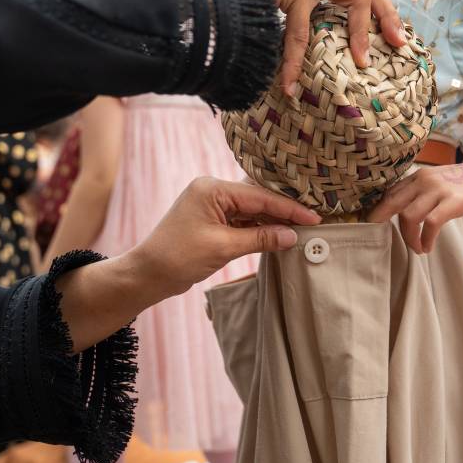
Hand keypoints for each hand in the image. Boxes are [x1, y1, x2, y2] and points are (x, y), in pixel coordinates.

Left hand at [130, 177, 319, 298]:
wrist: (148, 274)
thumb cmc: (178, 257)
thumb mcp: (223, 248)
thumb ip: (260, 239)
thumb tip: (292, 236)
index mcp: (212, 188)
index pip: (259, 196)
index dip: (289, 208)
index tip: (314, 217)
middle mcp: (213, 190)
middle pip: (258, 199)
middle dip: (284, 212)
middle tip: (313, 222)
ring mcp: (212, 205)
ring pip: (252, 210)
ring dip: (273, 222)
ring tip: (300, 231)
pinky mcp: (212, 220)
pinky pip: (243, 221)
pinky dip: (260, 229)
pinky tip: (278, 236)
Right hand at [221, 0, 403, 92]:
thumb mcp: (262, 2)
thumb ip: (282, 15)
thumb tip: (287, 48)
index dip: (375, 8)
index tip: (384, 38)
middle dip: (388, 13)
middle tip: (398, 45)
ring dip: (364, 31)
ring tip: (363, 65)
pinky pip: (304, 32)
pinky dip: (296, 62)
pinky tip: (289, 85)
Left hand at [368, 155, 462, 253]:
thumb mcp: (441, 184)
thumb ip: (423, 194)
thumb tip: (405, 214)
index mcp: (419, 176)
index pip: (389, 194)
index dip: (377, 211)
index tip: (373, 227)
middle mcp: (424, 180)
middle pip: (390, 203)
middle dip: (380, 222)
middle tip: (379, 240)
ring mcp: (439, 190)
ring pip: (408, 217)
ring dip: (409, 238)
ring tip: (417, 248)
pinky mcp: (454, 201)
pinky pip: (430, 224)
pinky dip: (425, 240)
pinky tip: (427, 247)